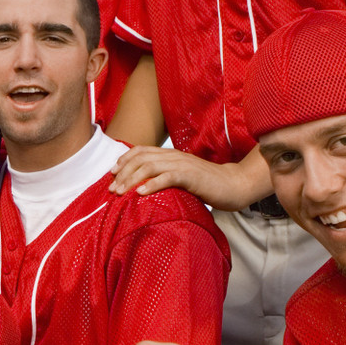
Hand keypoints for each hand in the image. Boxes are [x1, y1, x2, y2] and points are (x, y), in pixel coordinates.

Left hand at [108, 146, 269, 209]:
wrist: (233, 185)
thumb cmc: (206, 185)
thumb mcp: (181, 178)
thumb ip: (164, 177)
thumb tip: (142, 188)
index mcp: (170, 155)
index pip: (141, 151)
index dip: (124, 160)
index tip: (112, 174)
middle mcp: (174, 156)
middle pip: (140, 158)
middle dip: (122, 173)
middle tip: (111, 189)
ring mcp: (183, 164)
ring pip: (150, 167)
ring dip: (131, 179)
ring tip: (120, 192)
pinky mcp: (191, 176)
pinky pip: (168, 177)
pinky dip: (152, 184)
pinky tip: (141, 193)